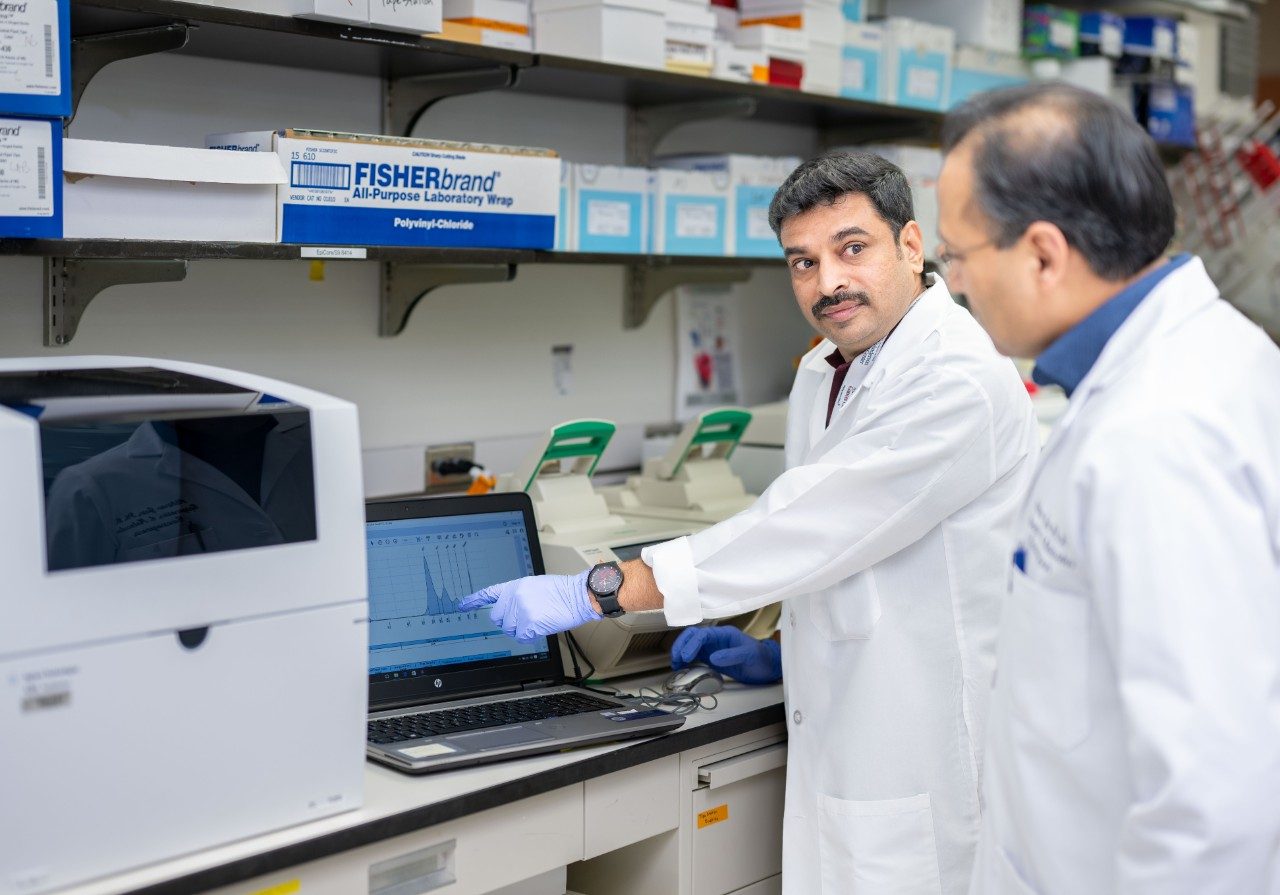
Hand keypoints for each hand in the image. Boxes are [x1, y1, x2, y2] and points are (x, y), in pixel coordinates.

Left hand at [458, 571, 601, 642]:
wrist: (577, 595)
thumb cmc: (561, 591)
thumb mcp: (534, 586)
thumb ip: (517, 596)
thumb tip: (510, 610)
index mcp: (514, 586)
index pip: (488, 593)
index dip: (473, 600)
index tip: (461, 605)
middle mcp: (513, 597)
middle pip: (497, 619)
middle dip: (509, 622)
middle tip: (525, 618)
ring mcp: (520, 609)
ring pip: (509, 630)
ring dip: (522, 630)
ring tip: (537, 619)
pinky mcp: (529, 622)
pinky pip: (522, 637)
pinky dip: (531, 636)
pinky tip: (541, 626)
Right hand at [670, 626, 781, 684]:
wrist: (767, 667)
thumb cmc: (760, 658)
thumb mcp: (749, 656)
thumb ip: (731, 655)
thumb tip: (713, 657)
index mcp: (724, 634)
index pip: (703, 634)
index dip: (692, 644)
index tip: (685, 656)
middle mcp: (716, 639)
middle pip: (693, 636)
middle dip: (681, 645)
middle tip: (675, 658)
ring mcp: (713, 648)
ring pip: (691, 645)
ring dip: (681, 652)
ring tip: (675, 664)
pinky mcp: (712, 658)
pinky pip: (695, 656)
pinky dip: (686, 660)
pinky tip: (681, 667)